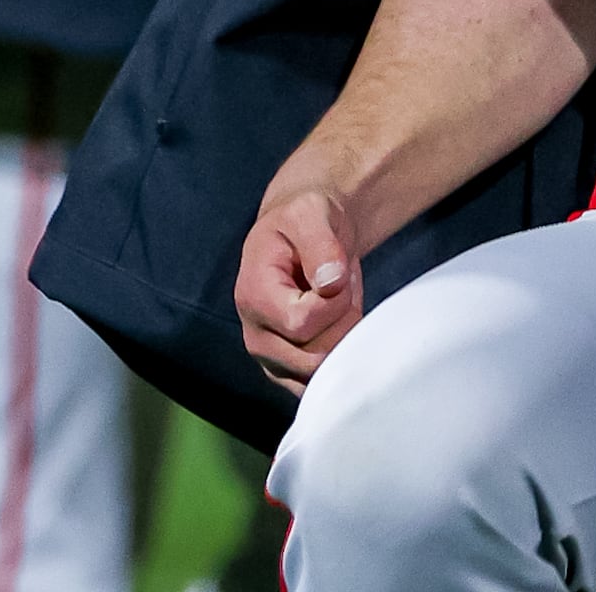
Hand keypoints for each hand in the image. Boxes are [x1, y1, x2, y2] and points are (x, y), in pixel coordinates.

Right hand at [237, 181, 365, 393]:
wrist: (302, 234)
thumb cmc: (304, 221)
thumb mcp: (312, 213)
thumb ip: (321, 244)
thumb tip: (331, 282)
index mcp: (253, 297)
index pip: (302, 324)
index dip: (333, 303)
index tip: (337, 275)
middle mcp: (255, 335)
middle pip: (313, 357)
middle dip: (341, 323)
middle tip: (340, 289)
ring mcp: (271, 359)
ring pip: (321, 373)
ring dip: (342, 337)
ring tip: (335, 303)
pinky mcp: (288, 371)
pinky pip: (321, 382)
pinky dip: (340, 355)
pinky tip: (336, 325)